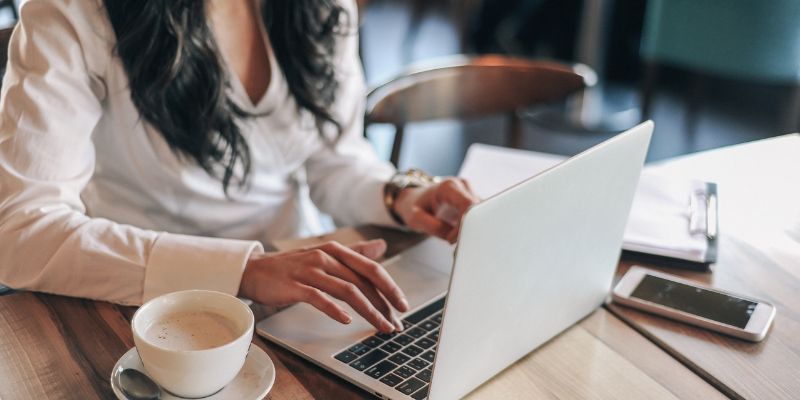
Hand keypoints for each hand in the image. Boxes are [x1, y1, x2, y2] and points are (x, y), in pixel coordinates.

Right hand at [238, 239, 408, 332]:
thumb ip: (354, 252)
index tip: (403, 305)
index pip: (371, 268)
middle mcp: (326, 257)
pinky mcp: (295, 285)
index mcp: (336, 250)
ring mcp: (310, 270)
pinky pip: (320, 298)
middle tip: (396, 323)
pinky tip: (347, 320)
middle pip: (363, 281)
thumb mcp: (325, 254)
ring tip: (380, 326)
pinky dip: (335, 310)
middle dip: (383, 304)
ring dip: (368, 311)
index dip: (390, 287)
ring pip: (347, 291)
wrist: (255, 270)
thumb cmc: (293, 266)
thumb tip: (381, 246)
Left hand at [393, 178, 479, 242]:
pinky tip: (460, 237)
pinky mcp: (472, 201)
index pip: (468, 205)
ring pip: (481, 214)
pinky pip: (478, 216)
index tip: (451, 239)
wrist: (414, 198)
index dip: (464, 225)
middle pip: (479, 210)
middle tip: (456, 245)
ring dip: (471, 230)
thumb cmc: (414, 205)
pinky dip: (471, 229)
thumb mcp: (415, 218)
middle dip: (470, 230)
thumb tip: (452, 237)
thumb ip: (433, 227)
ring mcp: (469, 193)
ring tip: (456, 241)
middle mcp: (462, 186)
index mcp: (449, 187)